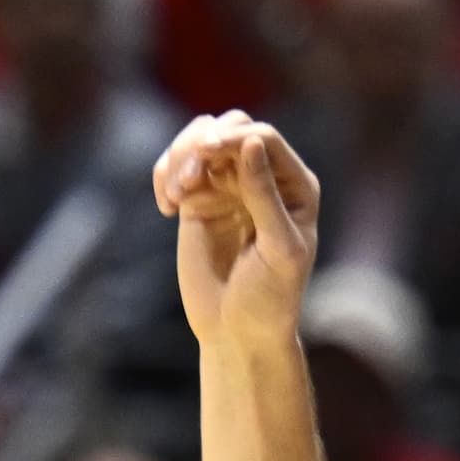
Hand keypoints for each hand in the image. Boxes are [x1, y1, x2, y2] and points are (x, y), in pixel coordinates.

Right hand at [153, 111, 319, 349]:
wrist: (238, 332)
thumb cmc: (271, 296)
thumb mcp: (279, 248)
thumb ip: (265, 195)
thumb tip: (250, 142)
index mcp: (295, 185)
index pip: (264, 138)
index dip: (235, 137)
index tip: (206, 152)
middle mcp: (263, 178)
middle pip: (231, 128)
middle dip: (204, 142)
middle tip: (188, 178)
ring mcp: (229, 187)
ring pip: (200, 139)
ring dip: (180, 156)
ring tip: (175, 198)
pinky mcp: (198, 200)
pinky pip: (176, 166)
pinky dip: (164, 173)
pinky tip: (167, 208)